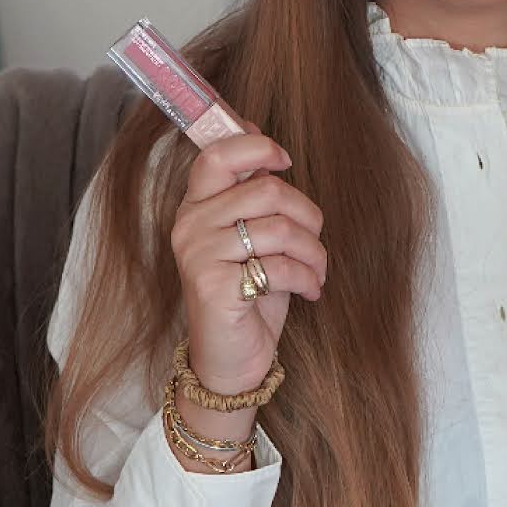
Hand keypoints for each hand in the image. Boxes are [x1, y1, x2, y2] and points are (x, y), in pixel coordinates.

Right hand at [170, 127, 326, 394]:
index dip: (257, 147)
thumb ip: (253, 195)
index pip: (217, 154)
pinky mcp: (214, 287)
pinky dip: (307, 278)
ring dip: (314, 252)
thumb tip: (269, 147)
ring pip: (281, 229)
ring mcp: (199, 255)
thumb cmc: (247, 293)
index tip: (284, 160)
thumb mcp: (251, 237)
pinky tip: (310, 291)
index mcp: (197, 205)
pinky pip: (279, 266)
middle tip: (314, 240)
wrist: (230, 359)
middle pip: (267, 189)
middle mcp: (190, 225)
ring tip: (316, 271)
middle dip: (308, 214)